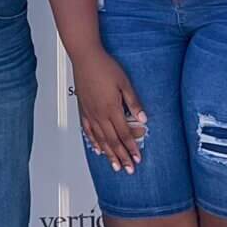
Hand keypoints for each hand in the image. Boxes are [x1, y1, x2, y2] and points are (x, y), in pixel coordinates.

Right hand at [72, 46, 146, 173]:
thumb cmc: (104, 67)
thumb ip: (134, 103)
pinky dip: (93, 142)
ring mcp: (90, 113)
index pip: (124, 134)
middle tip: (128, 169)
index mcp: (111, 108)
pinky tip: (97, 148)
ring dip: (109, 154)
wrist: (85, 57)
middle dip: (122, 156)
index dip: (131, 148)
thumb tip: (143, 119)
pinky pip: (88, 130)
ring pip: (100, 139)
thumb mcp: (125, 83)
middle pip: (112, 141)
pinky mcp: (83, 109)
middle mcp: (99, 114)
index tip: (137, 158)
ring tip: (115, 165)